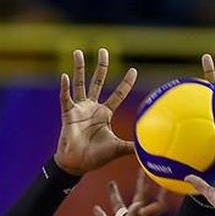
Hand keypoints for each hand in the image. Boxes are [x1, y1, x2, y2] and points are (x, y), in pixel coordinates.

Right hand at [54, 47, 136, 174]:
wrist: (77, 164)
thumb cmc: (95, 157)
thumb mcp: (117, 149)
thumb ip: (132, 147)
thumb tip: (149, 150)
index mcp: (105, 113)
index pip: (118, 94)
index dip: (126, 83)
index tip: (133, 70)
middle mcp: (92, 107)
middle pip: (98, 82)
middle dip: (101, 66)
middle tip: (104, 51)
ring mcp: (79, 109)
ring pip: (80, 84)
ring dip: (79, 68)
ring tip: (78, 52)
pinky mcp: (68, 114)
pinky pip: (66, 98)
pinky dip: (65, 88)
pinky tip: (65, 76)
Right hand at [94, 172, 164, 215]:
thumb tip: (135, 204)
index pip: (153, 200)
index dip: (158, 189)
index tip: (159, 175)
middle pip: (137, 196)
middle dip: (139, 183)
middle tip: (141, 168)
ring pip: (119, 205)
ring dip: (115, 194)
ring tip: (110, 182)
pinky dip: (102, 214)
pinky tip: (95, 208)